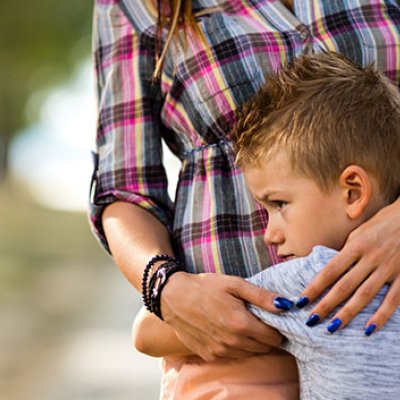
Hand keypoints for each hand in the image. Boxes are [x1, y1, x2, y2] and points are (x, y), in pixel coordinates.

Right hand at [160, 271, 283, 361]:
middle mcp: (232, 342)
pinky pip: (232, 355)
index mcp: (241, 324)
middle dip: (266, 335)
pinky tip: (227, 330)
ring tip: (242, 323)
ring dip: (252, 342)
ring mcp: (220, 351)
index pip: (274, 337)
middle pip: (264, 348)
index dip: (278, 328)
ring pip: (249, 353)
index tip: (274, 319)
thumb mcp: (234, 284)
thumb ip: (261, 296)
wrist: (173, 297)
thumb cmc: (205, 286)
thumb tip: (286, 305)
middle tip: (259, 319)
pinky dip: (236, 346)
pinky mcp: (209, 355)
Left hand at [299, 198, 399, 333]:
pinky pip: (392, 300)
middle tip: (311, 320)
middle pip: (344, 286)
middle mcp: (370, 258)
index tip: (301, 300)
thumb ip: (346, 252)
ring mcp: (388, 269)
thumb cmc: (381, 225)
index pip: (330, 271)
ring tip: (332, 328)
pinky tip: (369, 329)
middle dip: (326, 304)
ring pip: (365, 295)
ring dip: (347, 313)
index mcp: (356, 246)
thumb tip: (331, 271)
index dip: (314, 287)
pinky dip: (381, 316)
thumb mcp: (359, 233)